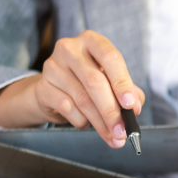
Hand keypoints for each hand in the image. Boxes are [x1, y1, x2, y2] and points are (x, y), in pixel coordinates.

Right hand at [0, 31, 145, 147]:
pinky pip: (67, 108)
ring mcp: (53, 67)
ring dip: (100, 123)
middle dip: (111, 111)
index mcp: (91, 41)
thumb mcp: (110, 79)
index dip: (122, 83)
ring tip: (112, 136)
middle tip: (122, 130)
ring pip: (82, 99)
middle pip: (95, 82)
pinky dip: (82, 121)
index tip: (131, 105)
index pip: (110, 57)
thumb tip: (135, 107)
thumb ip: (128, 90)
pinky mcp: (43, 87)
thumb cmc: (87, 81)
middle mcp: (70, 49)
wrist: (54, 88)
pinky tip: (87, 124)